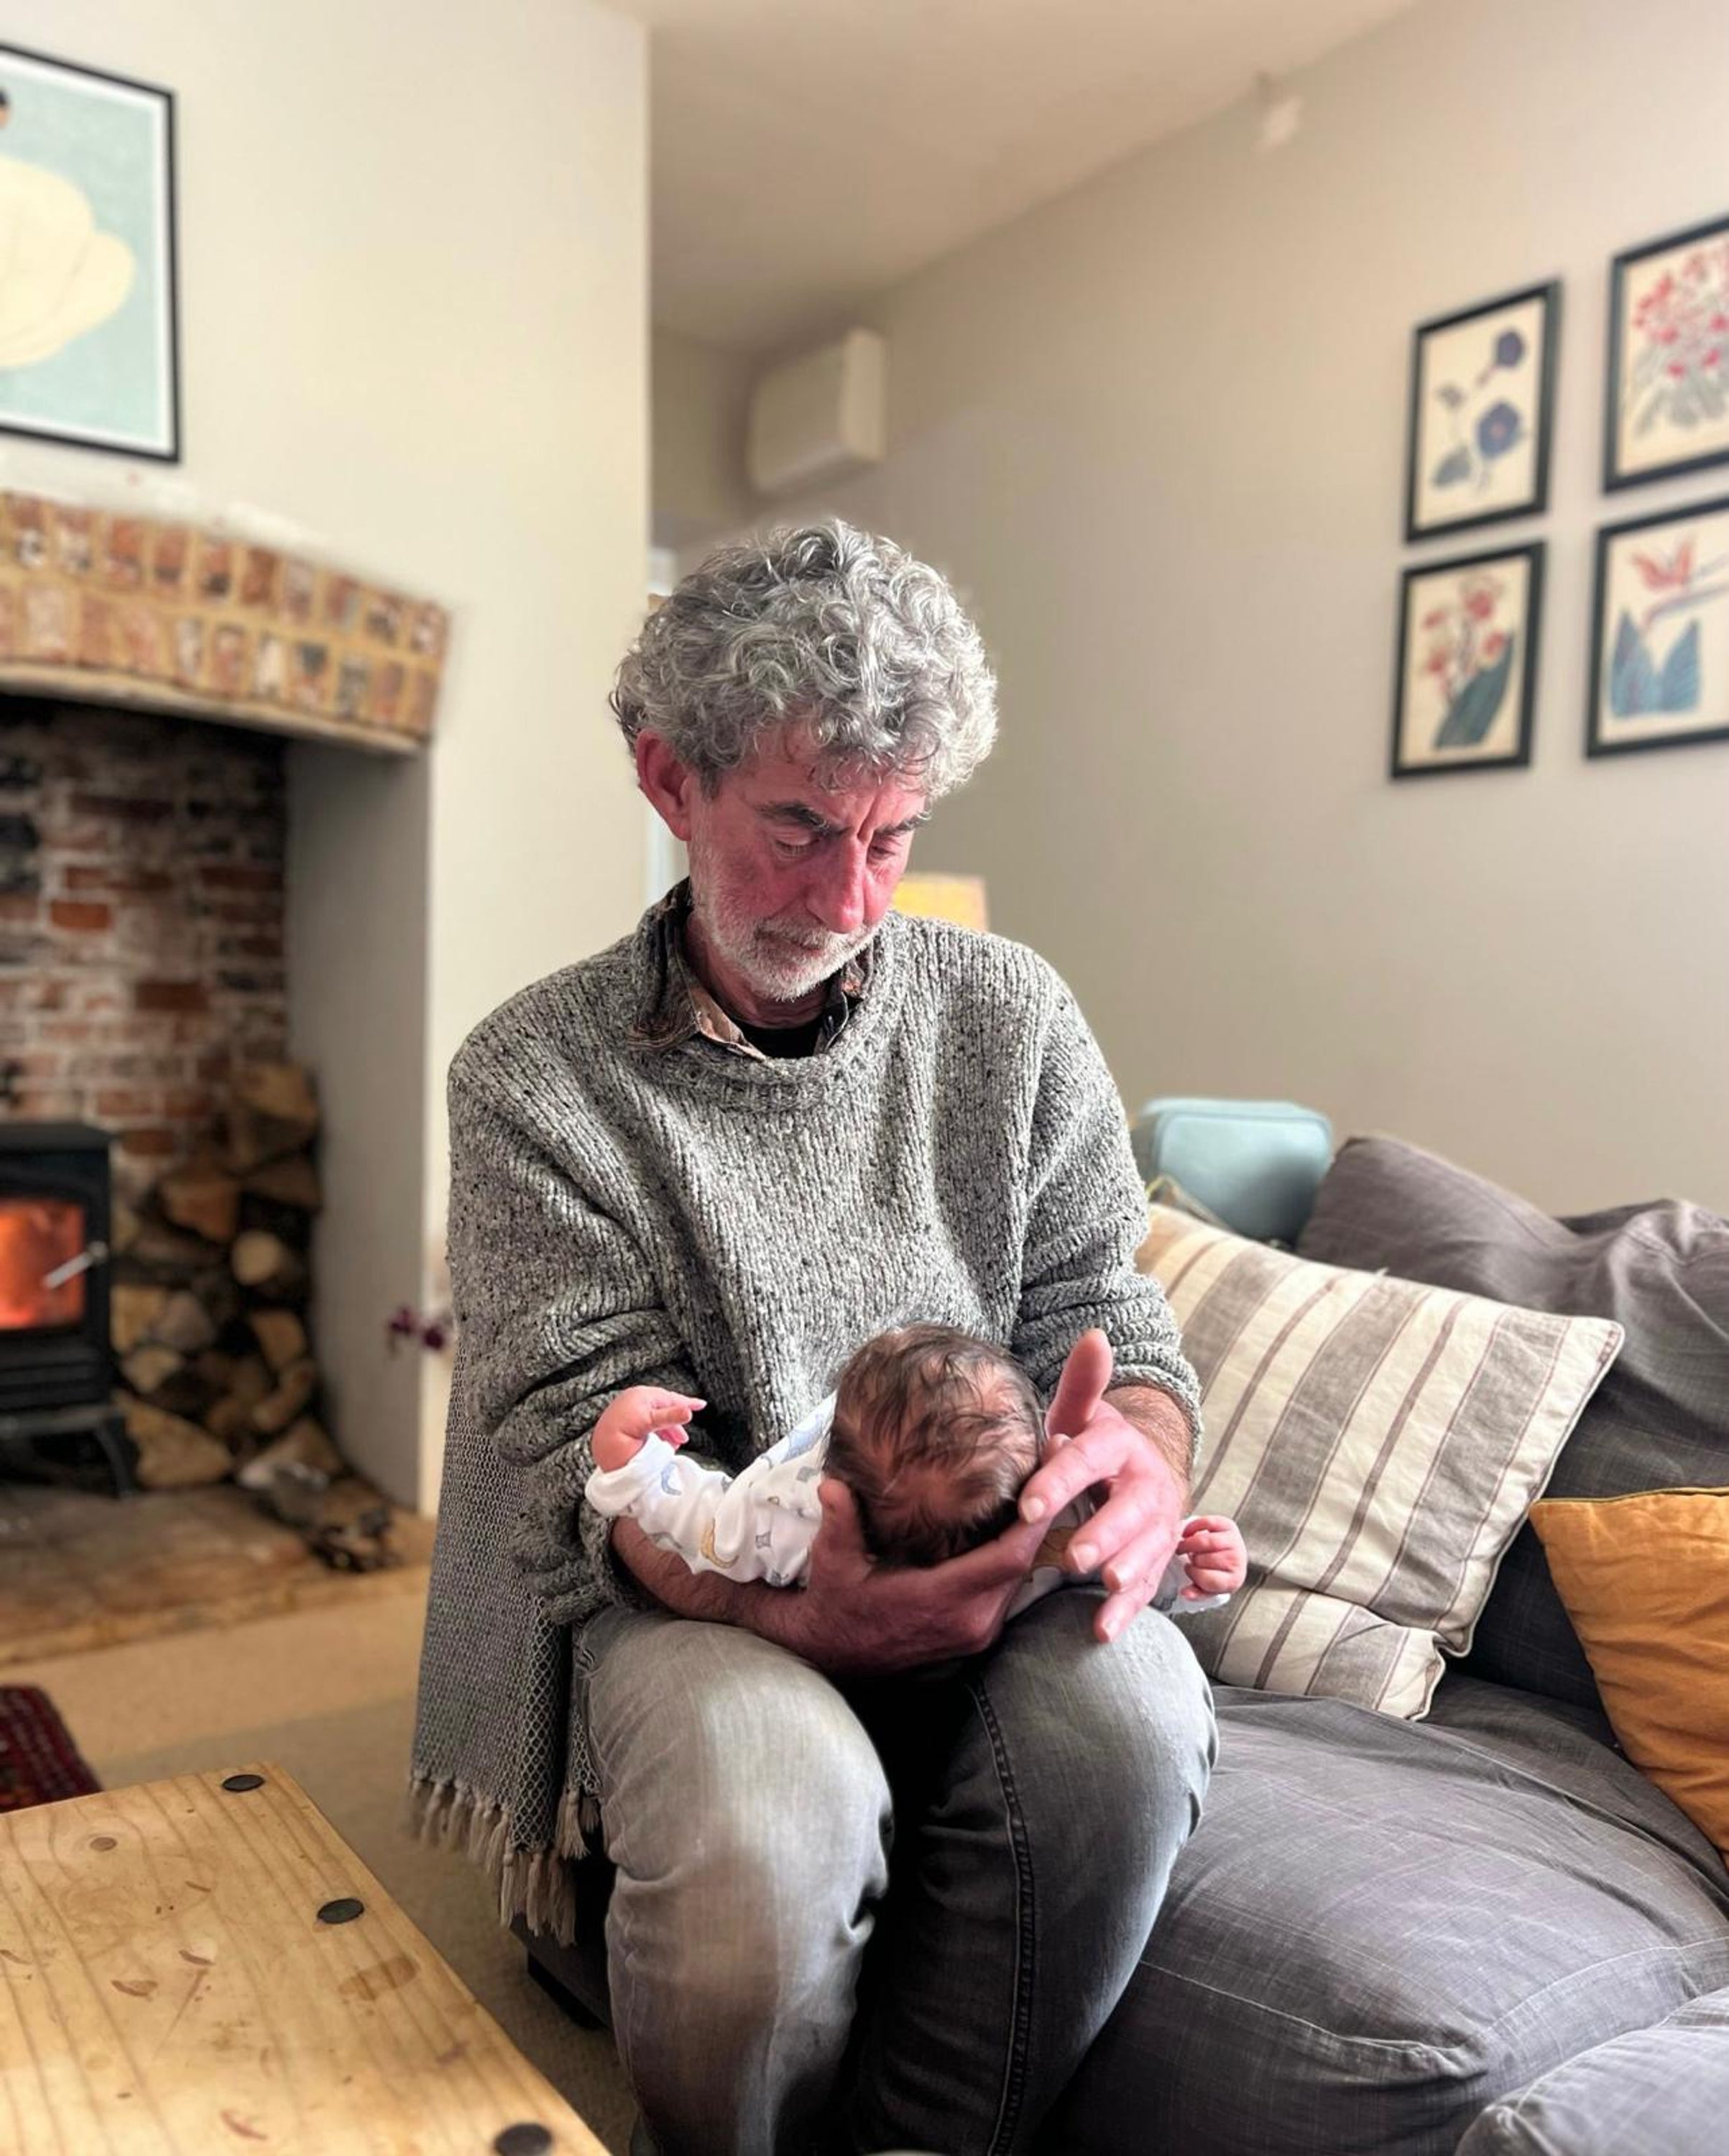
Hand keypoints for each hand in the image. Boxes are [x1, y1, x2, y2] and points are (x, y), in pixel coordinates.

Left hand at [591, 1385, 705, 1473]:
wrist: (600, 1447)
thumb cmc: (621, 1432)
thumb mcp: (649, 1423)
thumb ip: (670, 1416)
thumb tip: (688, 1411)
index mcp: (642, 1395)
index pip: (670, 1398)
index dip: (686, 1403)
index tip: (701, 1405)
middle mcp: (636, 1400)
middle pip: (664, 1409)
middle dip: (675, 1424)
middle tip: (683, 1438)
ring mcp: (630, 1411)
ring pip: (656, 1419)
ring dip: (667, 1432)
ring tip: (673, 1445)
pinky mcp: (625, 1423)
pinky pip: (647, 1426)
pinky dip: (657, 1434)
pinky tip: (660, 1445)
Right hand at [774, 1478, 1047, 1676]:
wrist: (832, 1656)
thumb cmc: (836, 1605)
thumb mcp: (832, 1561)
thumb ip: (839, 1521)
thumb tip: (833, 1482)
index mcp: (943, 1602)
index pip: (1010, 1559)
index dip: (1036, 1520)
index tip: (1051, 1477)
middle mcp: (970, 1622)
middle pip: (1024, 1565)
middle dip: (1042, 1518)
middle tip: (1056, 1468)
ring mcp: (976, 1633)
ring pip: (1019, 1579)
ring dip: (1031, 1539)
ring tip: (1043, 1490)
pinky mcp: (975, 1636)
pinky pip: (1006, 1591)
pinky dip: (1014, 1559)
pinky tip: (1016, 1527)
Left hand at [1016, 1327, 1187, 1643]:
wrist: (1138, 1470)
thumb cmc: (1090, 1444)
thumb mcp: (1080, 1415)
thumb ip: (1081, 1385)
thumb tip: (1094, 1337)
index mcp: (1119, 1444)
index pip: (1090, 1458)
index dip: (1061, 1480)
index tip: (1027, 1504)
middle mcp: (1147, 1483)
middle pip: (1130, 1508)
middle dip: (1104, 1533)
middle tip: (1073, 1557)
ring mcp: (1159, 1523)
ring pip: (1148, 1548)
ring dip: (1127, 1570)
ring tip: (1103, 1587)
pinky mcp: (1159, 1557)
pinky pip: (1148, 1586)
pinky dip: (1127, 1610)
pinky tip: (1103, 1629)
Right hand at [1177, 1515, 1245, 1597]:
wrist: (1231, 1557)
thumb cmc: (1216, 1573)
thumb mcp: (1207, 1587)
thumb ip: (1196, 1593)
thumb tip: (1184, 1593)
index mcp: (1233, 1580)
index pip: (1208, 1579)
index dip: (1193, 1575)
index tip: (1189, 1569)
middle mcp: (1237, 1560)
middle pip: (1204, 1559)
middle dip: (1192, 1559)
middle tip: (1189, 1558)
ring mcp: (1234, 1541)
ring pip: (1205, 1541)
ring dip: (1189, 1544)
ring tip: (1186, 1547)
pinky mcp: (1229, 1525)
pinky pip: (1207, 1523)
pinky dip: (1193, 1527)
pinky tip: (1187, 1534)